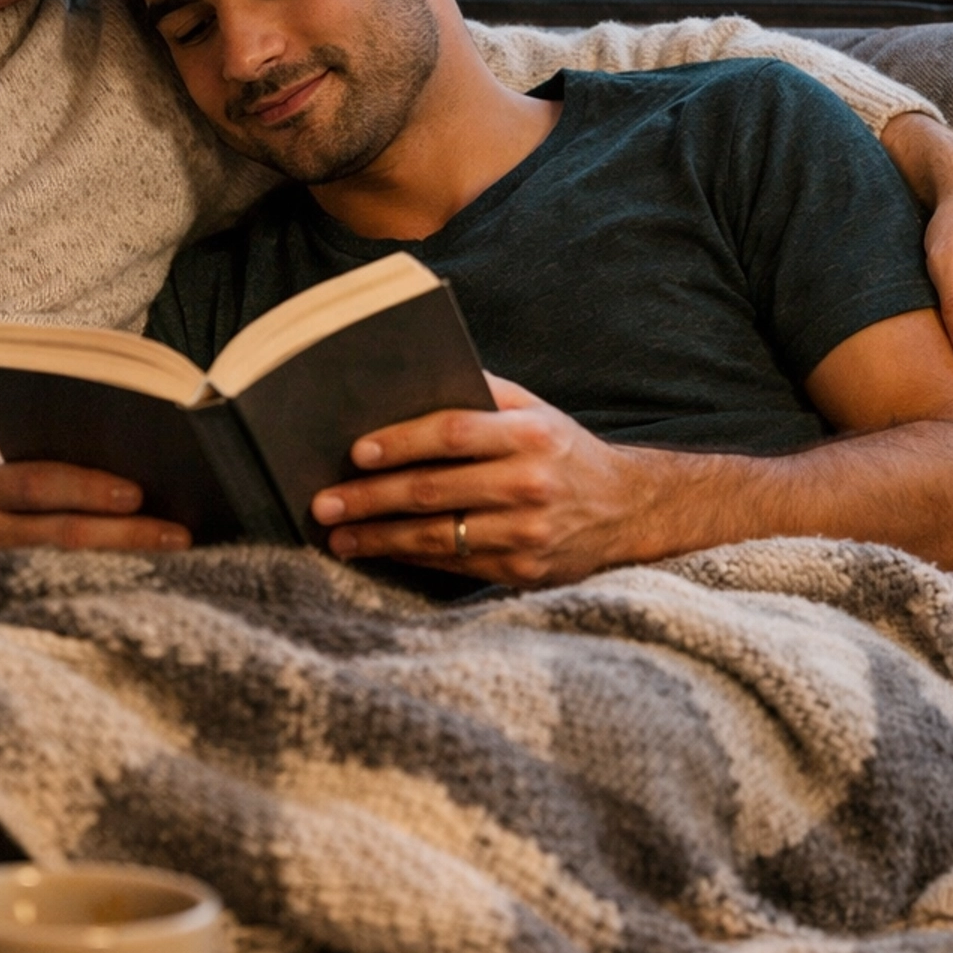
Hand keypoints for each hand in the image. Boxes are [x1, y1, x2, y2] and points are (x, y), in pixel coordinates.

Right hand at [0, 459, 189, 580]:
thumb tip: (130, 476)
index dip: (86, 487)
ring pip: (63, 578)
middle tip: (180, 536)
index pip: (35, 482)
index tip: (138, 491)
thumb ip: (36, 479)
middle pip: (60, 538)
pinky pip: (53, 607)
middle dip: (125, 536)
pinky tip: (138, 596)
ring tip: (171, 566)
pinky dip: (99, 599)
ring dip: (122, 571)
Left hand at [310, 375, 638, 586]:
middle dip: (372, 498)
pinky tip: (380, 552)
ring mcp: (528, 533)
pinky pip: (454, 564)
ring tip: (339, 536)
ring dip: (380, 538)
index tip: (356, 451)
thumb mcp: (537, 410)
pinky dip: (411, 558)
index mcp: (532, 435)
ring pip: (438, 537)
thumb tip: (413, 380)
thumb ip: (483, 395)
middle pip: (436, 491)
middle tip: (325, 502)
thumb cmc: (564, 451)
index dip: (401, 442)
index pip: (454, 433)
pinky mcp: (524, 571)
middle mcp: (532, 484)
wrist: (627, 508)